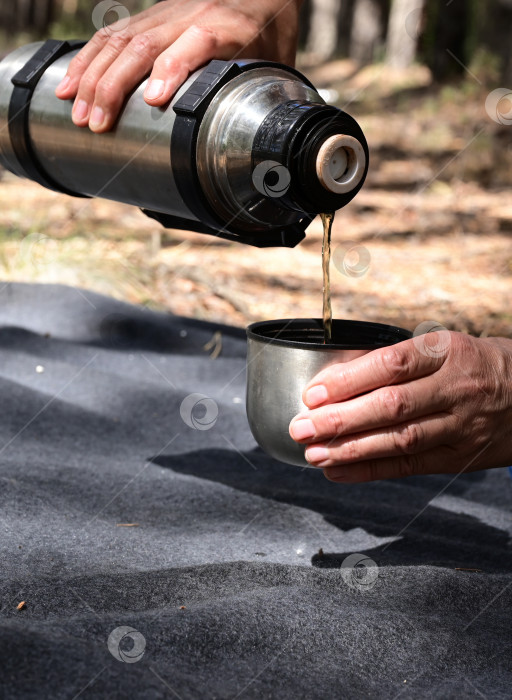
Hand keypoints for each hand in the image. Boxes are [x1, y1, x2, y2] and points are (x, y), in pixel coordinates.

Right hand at [55, 0, 301, 132]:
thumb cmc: (268, 31)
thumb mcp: (276, 64)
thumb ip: (263, 97)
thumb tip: (260, 145)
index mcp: (227, 28)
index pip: (196, 42)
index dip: (172, 68)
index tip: (153, 100)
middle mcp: (191, 15)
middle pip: (144, 44)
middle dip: (114, 86)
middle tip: (97, 124)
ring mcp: (165, 13)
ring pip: (120, 39)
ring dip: (92, 75)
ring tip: (74, 109)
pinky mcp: (149, 16)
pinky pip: (111, 33)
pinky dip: (87, 58)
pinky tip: (71, 81)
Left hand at [289, 331, 511, 481]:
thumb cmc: (475, 363)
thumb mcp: (445, 345)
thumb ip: (399, 360)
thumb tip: (337, 375)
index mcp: (446, 351)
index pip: (391, 364)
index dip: (349, 380)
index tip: (313, 393)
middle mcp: (455, 388)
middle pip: (392, 406)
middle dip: (340, 420)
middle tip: (301, 428)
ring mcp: (461, 425)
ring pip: (400, 440)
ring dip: (351, 450)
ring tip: (313, 454)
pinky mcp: (461, 456)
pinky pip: (411, 466)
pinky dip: (371, 471)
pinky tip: (339, 472)